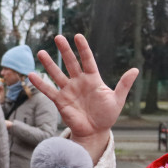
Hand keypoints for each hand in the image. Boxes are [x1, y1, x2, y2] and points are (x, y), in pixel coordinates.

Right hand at [28, 34, 137, 161]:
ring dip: (49, 64)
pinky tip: (31, 74)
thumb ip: (124, 84)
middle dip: (65, 50)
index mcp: (93, 79)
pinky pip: (49, 91)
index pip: (87, 60)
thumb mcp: (117, 100)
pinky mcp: (61, 101)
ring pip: (57, 74)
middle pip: (71, 63)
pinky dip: (40, 84)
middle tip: (58, 37)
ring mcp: (69, 90)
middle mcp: (79, 82)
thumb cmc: (107, 116)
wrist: (96, 132)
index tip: (78, 36)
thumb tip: (135, 69)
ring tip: (41, 52)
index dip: (83, 49)